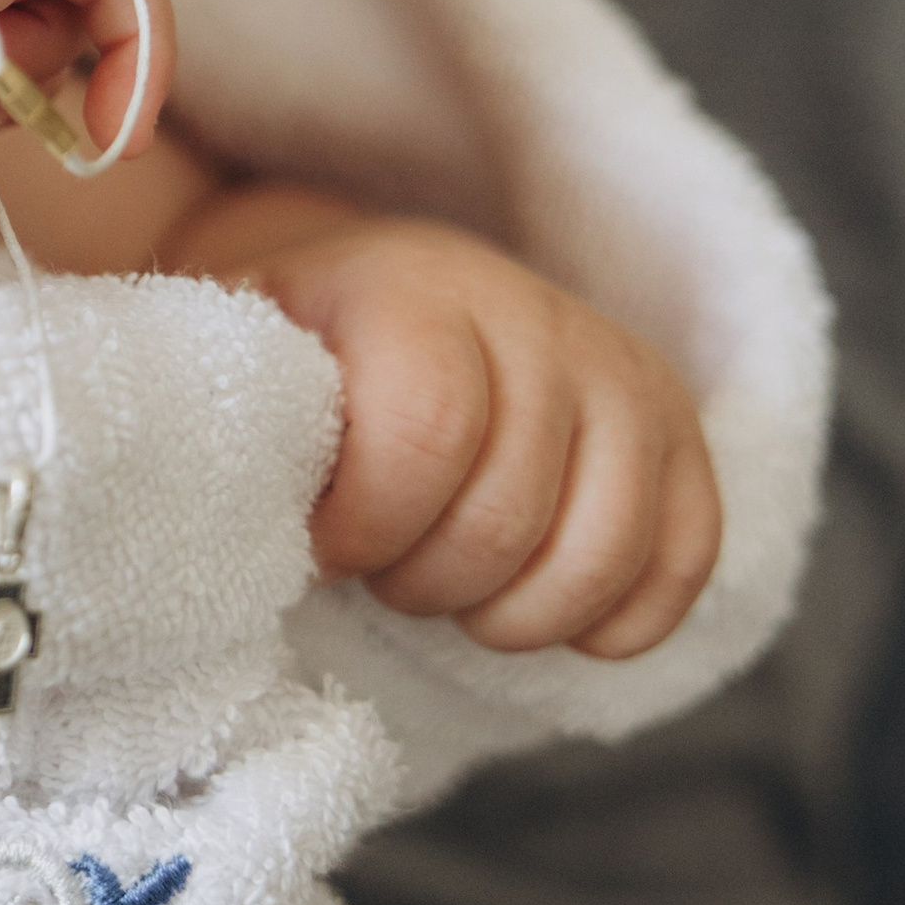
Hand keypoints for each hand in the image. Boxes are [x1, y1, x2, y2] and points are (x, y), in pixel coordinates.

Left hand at [170, 193, 721, 655]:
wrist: (374, 294)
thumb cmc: (294, 360)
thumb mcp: (241, 363)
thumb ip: (235, 418)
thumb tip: (218, 505)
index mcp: (409, 286)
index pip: (428, 430)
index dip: (368, 525)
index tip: (324, 545)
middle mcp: (532, 311)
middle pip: (508, 513)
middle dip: (427, 582)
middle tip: (382, 571)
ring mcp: (617, 367)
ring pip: (607, 546)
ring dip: (515, 613)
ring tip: (454, 593)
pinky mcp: (675, 427)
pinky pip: (687, 554)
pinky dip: (618, 618)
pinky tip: (542, 616)